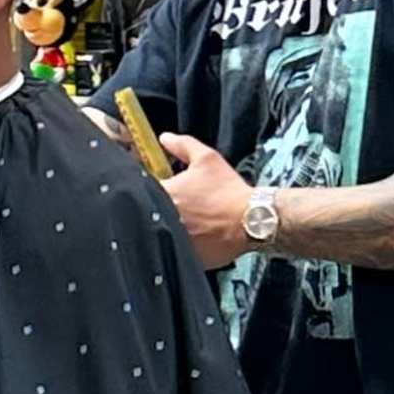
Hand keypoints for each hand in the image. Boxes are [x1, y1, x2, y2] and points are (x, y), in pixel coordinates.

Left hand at [159, 131, 252, 268]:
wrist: (251, 221)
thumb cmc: (228, 191)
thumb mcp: (207, 159)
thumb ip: (182, 145)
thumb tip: (165, 138)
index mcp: (165, 193)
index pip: (141, 187)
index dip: (148, 186)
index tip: (161, 186)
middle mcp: (163, 218)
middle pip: (148, 211)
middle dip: (156, 206)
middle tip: (177, 203)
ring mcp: (172, 238)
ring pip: (160, 230)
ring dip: (167, 224)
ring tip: (188, 220)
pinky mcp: (183, 255)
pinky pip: (174, 247)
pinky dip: (179, 241)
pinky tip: (194, 235)